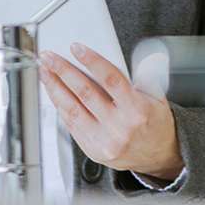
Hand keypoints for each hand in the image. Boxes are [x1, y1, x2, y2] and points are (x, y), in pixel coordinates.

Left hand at [39, 42, 182, 180]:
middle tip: (49, 58)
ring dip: (55, 88)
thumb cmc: (155, 123)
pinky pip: (71, 125)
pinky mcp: (93, 150)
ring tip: (45, 73)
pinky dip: (60, 107)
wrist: (159, 156)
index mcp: (138, 110)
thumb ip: (145, 75)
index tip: (76, 48)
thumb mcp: (157, 97)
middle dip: (63, 71)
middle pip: (86, 93)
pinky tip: (54, 94)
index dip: (92, 61)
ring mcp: (105, 141)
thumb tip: (138, 54)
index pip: (111, 79)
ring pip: (72, 110)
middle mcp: (120, 127)